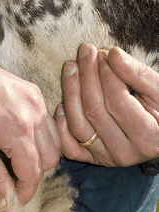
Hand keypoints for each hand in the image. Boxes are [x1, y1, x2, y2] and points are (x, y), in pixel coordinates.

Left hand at [0, 56, 60, 207]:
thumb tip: (7, 201)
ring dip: (40, 156)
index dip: (26, 191)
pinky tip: (18, 140)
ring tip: (15, 161)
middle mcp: (34, 114)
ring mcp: (36, 100)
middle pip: (51, 158)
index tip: (16, 200)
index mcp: (18, 131)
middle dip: (34, 175)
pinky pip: (47, 122)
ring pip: (53, 140)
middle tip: (13, 180)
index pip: (34, 172)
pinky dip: (39, 136)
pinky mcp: (33, 91)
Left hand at [55, 44, 158, 165]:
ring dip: (70, 93)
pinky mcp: (91, 160)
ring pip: (78, 126)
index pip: (118, 102)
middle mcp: (126, 154)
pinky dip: (61, 124)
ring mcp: (106, 159)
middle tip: (84, 52)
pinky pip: (68, 146)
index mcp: (150, 138)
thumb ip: (137, 73)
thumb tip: (112, 53)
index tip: (102, 53)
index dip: (107, 76)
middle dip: (86, 77)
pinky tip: (62, 102)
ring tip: (70, 67)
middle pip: (94, 111)